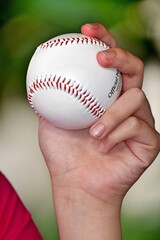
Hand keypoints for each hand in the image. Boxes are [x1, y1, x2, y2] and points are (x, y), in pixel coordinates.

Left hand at [39, 23, 158, 202]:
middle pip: (135, 69)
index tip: (86, 31)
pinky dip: (118, 134)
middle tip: (101, 58)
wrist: (76, 183)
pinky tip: (103, 148)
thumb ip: (54, 95)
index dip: (104, 40)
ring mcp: (140, 121)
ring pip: (137, 98)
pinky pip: (139, 126)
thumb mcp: (51, 118)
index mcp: (105, 97)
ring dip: (112, 113)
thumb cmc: (64, 153)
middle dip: (120, 57)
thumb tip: (46, 72)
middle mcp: (125, 105)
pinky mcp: (150, 140)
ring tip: (93, 132)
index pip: (110, 63)